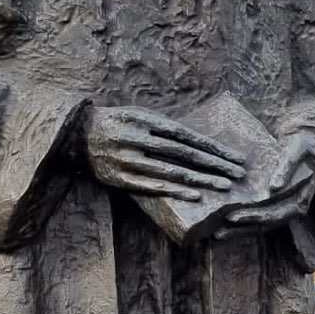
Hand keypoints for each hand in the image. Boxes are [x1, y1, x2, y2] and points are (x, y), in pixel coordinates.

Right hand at [85, 106, 244, 199]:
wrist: (75, 134)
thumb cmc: (119, 124)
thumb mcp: (140, 116)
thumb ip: (167, 129)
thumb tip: (204, 143)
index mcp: (145, 119)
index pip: (188, 136)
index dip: (213, 148)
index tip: (236, 158)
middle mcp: (136, 138)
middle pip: (184, 154)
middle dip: (214, 165)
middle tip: (239, 175)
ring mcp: (126, 159)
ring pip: (170, 172)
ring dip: (200, 181)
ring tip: (224, 187)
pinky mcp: (118, 178)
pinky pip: (150, 187)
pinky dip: (174, 191)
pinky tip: (194, 196)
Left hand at [221, 129, 314, 231]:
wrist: (307, 146)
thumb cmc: (302, 145)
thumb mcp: (298, 149)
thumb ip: (288, 166)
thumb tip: (274, 187)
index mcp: (301, 199)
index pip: (276, 213)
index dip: (254, 217)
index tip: (231, 217)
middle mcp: (294, 210)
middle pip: (265, 224)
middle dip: (241, 228)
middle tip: (218, 231)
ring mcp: (285, 210)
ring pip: (261, 227)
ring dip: (239, 232)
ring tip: (216, 235)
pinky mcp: (275, 207)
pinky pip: (259, 220)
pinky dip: (242, 225)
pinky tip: (224, 227)